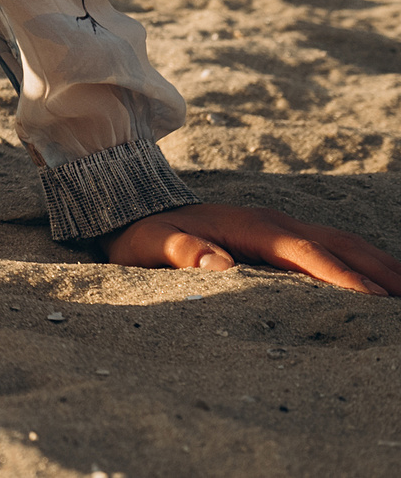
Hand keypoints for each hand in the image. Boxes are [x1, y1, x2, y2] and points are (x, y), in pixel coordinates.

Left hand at [107, 202, 400, 293]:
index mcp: (252, 227)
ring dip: (378, 264)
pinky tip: (379, 280)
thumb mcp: (151, 244)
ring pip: (342, 242)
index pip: (308, 254)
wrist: (134, 209)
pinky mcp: (280, 233)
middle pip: (340, 244)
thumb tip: (219, 263)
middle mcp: (275, 221)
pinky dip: (361, 260)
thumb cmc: (144, 235)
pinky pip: (332, 245)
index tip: (375, 299)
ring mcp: (281, 224)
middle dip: (379, 270)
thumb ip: (183, 250)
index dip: (342, 277)